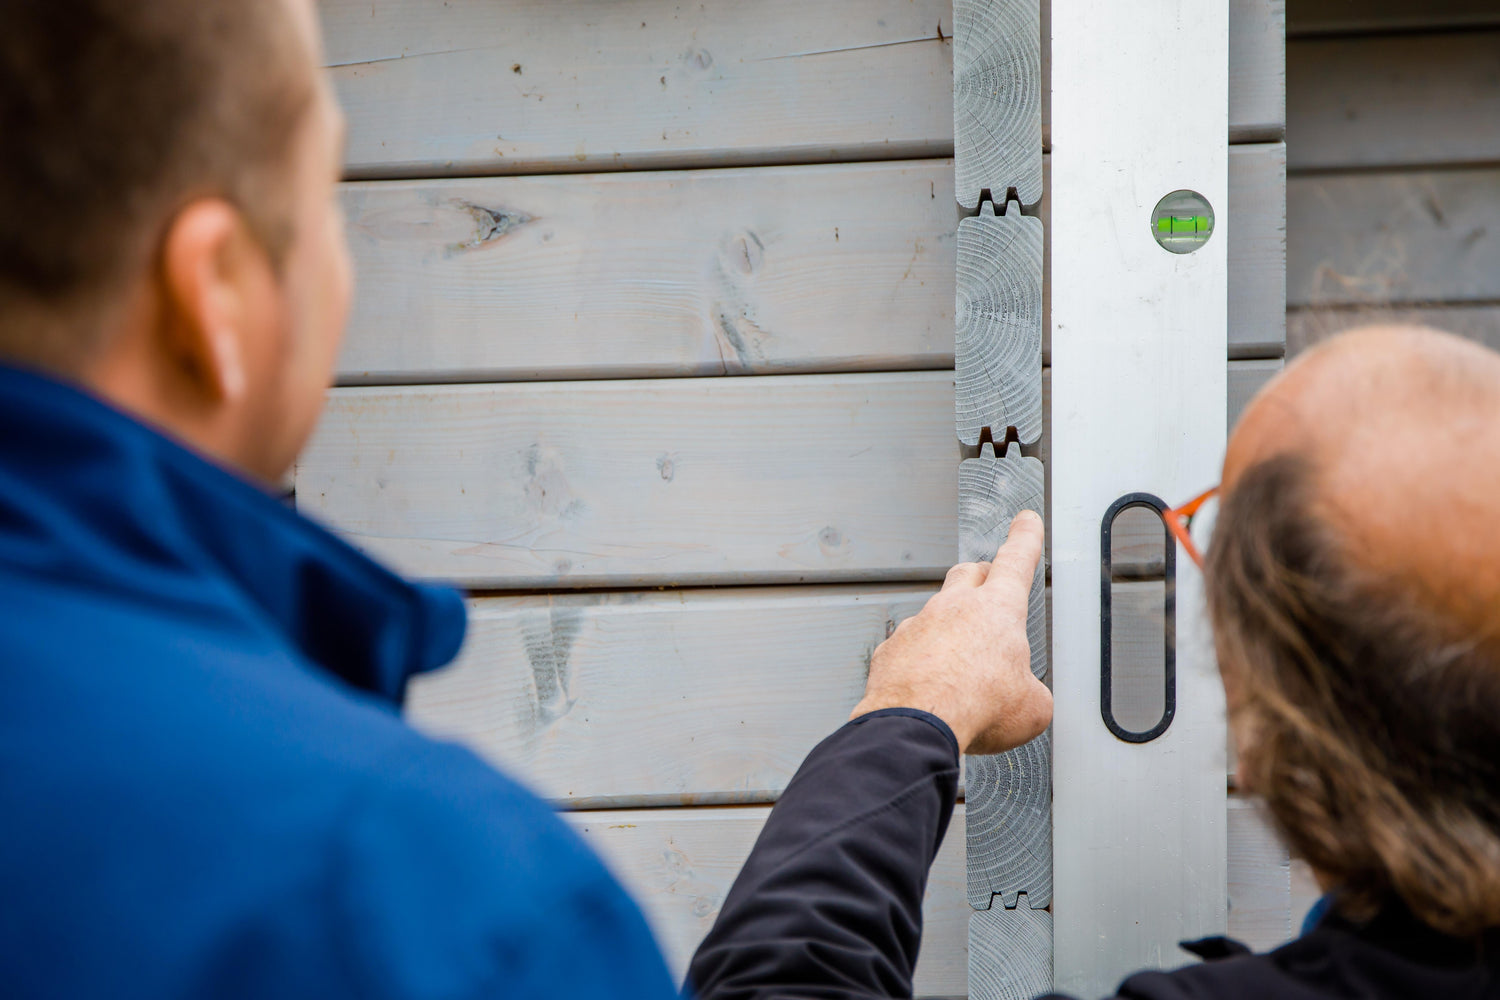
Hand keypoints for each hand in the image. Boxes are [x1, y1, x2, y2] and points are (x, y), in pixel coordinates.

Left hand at [850, 510, 1050, 755]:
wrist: (916, 725)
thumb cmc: (976, 708)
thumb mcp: (1032, 707)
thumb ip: (1031, 693)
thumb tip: (1026, 699)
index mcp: (997, 609)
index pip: (1016, 559)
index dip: (1024, 538)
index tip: (1025, 522)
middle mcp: (953, 607)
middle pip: (969, 573)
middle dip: (982, 576)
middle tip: (990, 590)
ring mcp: (917, 625)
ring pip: (936, 611)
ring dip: (949, 627)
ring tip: (960, 663)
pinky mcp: (891, 649)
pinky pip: (909, 645)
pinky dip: (920, 659)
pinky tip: (928, 684)